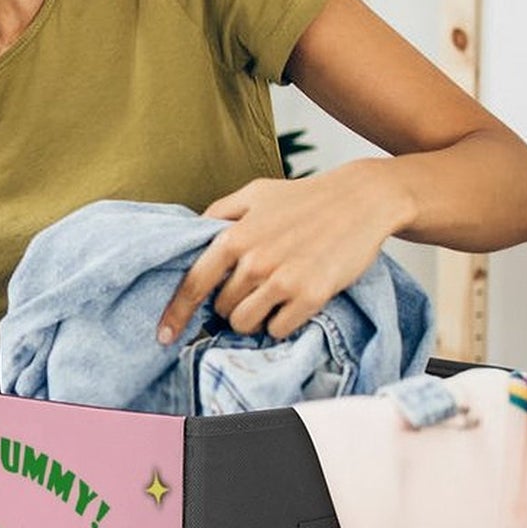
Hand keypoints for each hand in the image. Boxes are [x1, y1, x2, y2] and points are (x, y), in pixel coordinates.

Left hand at [157, 161, 415, 343]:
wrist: (362, 199)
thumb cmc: (306, 198)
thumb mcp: (256, 192)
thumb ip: (220, 213)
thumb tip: (192, 236)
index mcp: (235, 235)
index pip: (194, 284)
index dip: (176, 314)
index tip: (164, 335)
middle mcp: (254, 260)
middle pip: (222, 310)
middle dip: (232, 306)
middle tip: (255, 290)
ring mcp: (282, 279)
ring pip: (246, 324)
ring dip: (255, 319)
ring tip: (273, 298)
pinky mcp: (310, 296)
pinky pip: (277, 330)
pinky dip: (281, 323)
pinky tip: (293, 303)